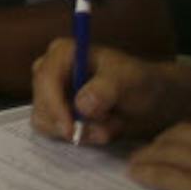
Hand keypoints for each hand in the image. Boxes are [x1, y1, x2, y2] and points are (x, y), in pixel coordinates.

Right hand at [32, 40, 175, 145]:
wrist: (149, 98)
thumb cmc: (138, 82)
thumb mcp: (128, 80)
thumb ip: (105, 90)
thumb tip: (81, 105)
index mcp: (62, 52)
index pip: (46, 79)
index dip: (54, 106)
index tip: (71, 130)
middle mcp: (49, 69)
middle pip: (41, 102)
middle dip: (71, 122)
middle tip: (104, 131)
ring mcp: (50, 91)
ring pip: (46, 120)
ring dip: (80, 131)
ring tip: (110, 126)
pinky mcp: (55, 111)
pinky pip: (54, 131)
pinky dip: (80, 136)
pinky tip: (102, 130)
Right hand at [132, 120, 190, 189]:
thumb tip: (160, 180)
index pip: (164, 175)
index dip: (144, 172)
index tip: (131, 171)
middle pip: (170, 149)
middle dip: (149, 152)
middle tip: (135, 157)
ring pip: (186, 131)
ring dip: (168, 136)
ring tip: (159, 143)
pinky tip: (188, 132)